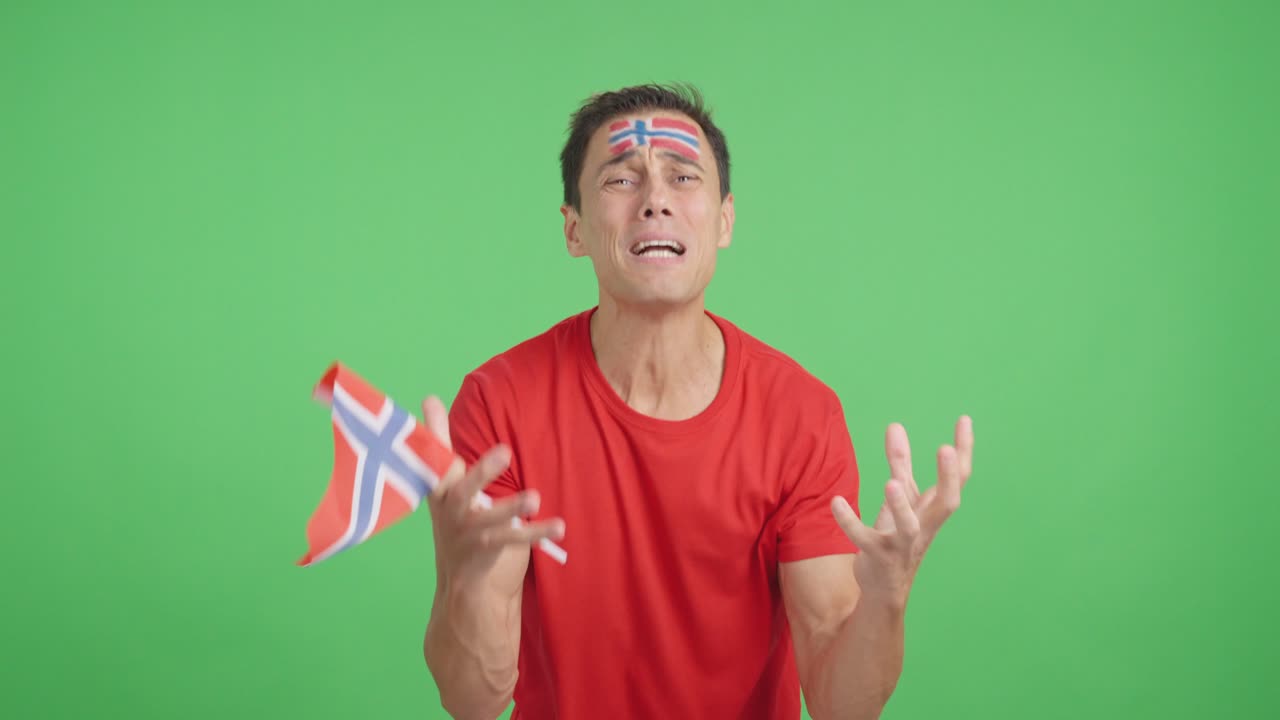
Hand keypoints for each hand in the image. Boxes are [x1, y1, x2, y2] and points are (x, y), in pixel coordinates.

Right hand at [421, 396, 565, 587]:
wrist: (458, 576)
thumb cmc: (452, 512)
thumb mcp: (442, 478)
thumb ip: (439, 439)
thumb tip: (429, 397)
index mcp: (439, 487)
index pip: (434, 456)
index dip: (433, 434)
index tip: (432, 400)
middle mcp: (450, 508)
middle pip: (464, 489)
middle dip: (483, 472)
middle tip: (505, 452)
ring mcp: (469, 530)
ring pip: (492, 518)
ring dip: (512, 508)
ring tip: (534, 497)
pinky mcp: (489, 547)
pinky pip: (516, 539)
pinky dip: (538, 533)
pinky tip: (560, 526)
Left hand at [831, 416, 973, 603]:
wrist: (885, 588)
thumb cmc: (897, 536)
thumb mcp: (900, 497)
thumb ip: (899, 462)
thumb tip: (895, 425)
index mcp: (933, 510)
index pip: (958, 479)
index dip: (964, 451)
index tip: (964, 419)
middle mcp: (925, 527)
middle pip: (948, 503)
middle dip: (949, 478)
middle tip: (946, 450)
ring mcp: (903, 544)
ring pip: (909, 527)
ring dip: (901, 506)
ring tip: (890, 483)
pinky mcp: (879, 557)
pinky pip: (864, 539)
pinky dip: (850, 522)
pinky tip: (836, 502)